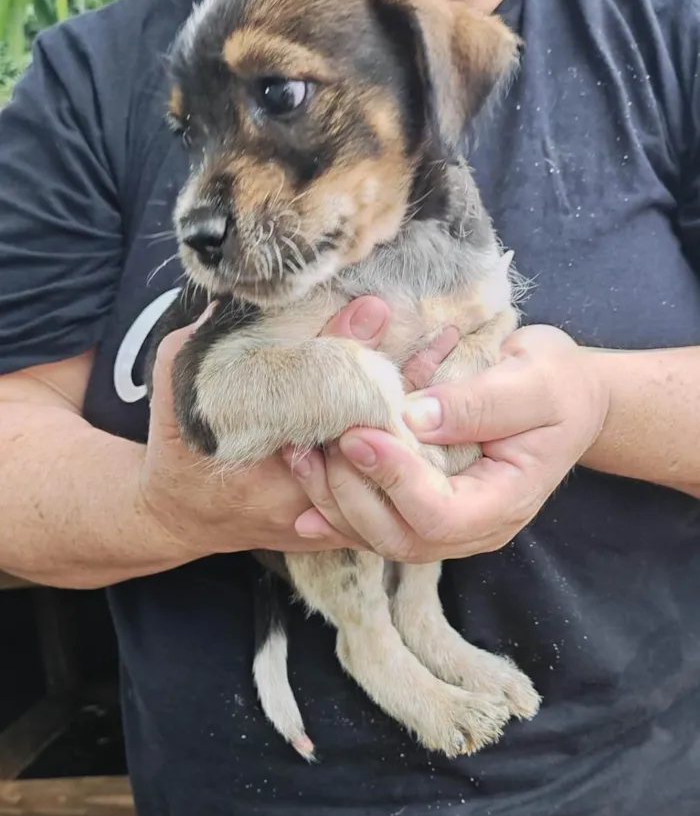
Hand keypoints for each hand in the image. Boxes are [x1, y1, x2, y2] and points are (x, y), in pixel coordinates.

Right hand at [137, 296, 455, 556]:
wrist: (179, 516)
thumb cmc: (179, 444)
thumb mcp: (178, 383)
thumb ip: (206, 338)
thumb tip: (245, 288)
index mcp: (254, 448)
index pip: (309, 393)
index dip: (343, 347)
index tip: (374, 307)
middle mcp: (294, 488)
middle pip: (360, 428)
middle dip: (402, 378)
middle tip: (443, 334)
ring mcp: (319, 513)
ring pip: (381, 466)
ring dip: (419, 415)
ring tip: (450, 363)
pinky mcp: (335, 527)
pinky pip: (386, 492)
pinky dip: (413, 453)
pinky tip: (444, 417)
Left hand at [285, 325, 610, 561]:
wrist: (566, 398)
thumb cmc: (557, 384)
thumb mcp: (533, 380)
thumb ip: (479, 403)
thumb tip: (415, 417)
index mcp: (505, 500)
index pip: (439, 514)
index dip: (394, 480)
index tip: (359, 433)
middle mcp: (473, 526)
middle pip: (399, 537)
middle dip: (350, 493)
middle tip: (320, 440)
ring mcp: (447, 523)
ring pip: (378, 535)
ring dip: (332, 498)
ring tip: (298, 452)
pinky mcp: (424, 507)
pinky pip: (374, 520)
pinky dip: (335, 503)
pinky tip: (303, 482)